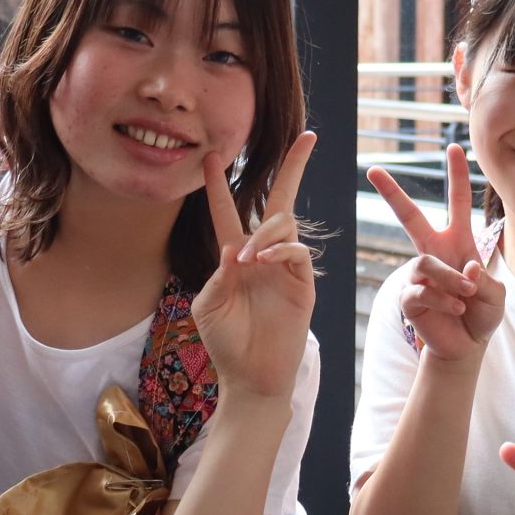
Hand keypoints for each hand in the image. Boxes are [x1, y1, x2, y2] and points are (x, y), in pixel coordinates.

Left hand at [191, 131, 317, 401]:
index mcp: (234, 256)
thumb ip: (217, 273)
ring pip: (284, 224)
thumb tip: (237, 246)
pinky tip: (261, 262)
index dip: (218, 184)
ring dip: (264, 232)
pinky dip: (279, 250)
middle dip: (293, 167)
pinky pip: (296, 252)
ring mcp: (285, 267)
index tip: (210, 155)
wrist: (250, 377)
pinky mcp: (302, 283)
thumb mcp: (207, 305)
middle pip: (279, 200)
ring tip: (248, 258)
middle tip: (307, 137)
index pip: (227, 210)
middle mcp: (263, 254)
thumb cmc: (225, 343)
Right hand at [367, 143, 501, 362]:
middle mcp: (434, 252)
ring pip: (428, 264)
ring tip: (466, 298)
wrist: (466, 345)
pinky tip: (455, 310)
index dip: (457, 176)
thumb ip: (485, 281)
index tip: (454, 147)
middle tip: (373, 170)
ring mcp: (418, 274)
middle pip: (409, 217)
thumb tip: (465, 270)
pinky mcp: (409, 296)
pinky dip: (445, 301)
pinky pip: (423, 291)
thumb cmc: (482, 314)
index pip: (457, 203)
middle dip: (392, 193)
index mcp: (458, 242)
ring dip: (452, 282)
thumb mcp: (496, 296)